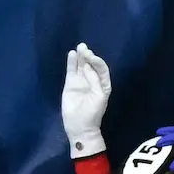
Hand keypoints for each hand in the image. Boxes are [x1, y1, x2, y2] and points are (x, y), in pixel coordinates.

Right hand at [61, 43, 112, 158]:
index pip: (101, 69)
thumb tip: (88, 67)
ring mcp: (81, 81)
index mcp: (103, 84)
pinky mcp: (70, 84)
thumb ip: (94, 81)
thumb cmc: (93, 113)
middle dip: (88, 56)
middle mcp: (92, 80)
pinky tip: (71, 54)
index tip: (92, 58)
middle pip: (91, 64)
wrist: (80, 126)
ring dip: (80, 56)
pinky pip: (71, 71)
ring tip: (79, 47)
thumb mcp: (99, 97)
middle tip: (84, 48)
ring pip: (81, 66)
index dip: (97, 62)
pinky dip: (71, 63)